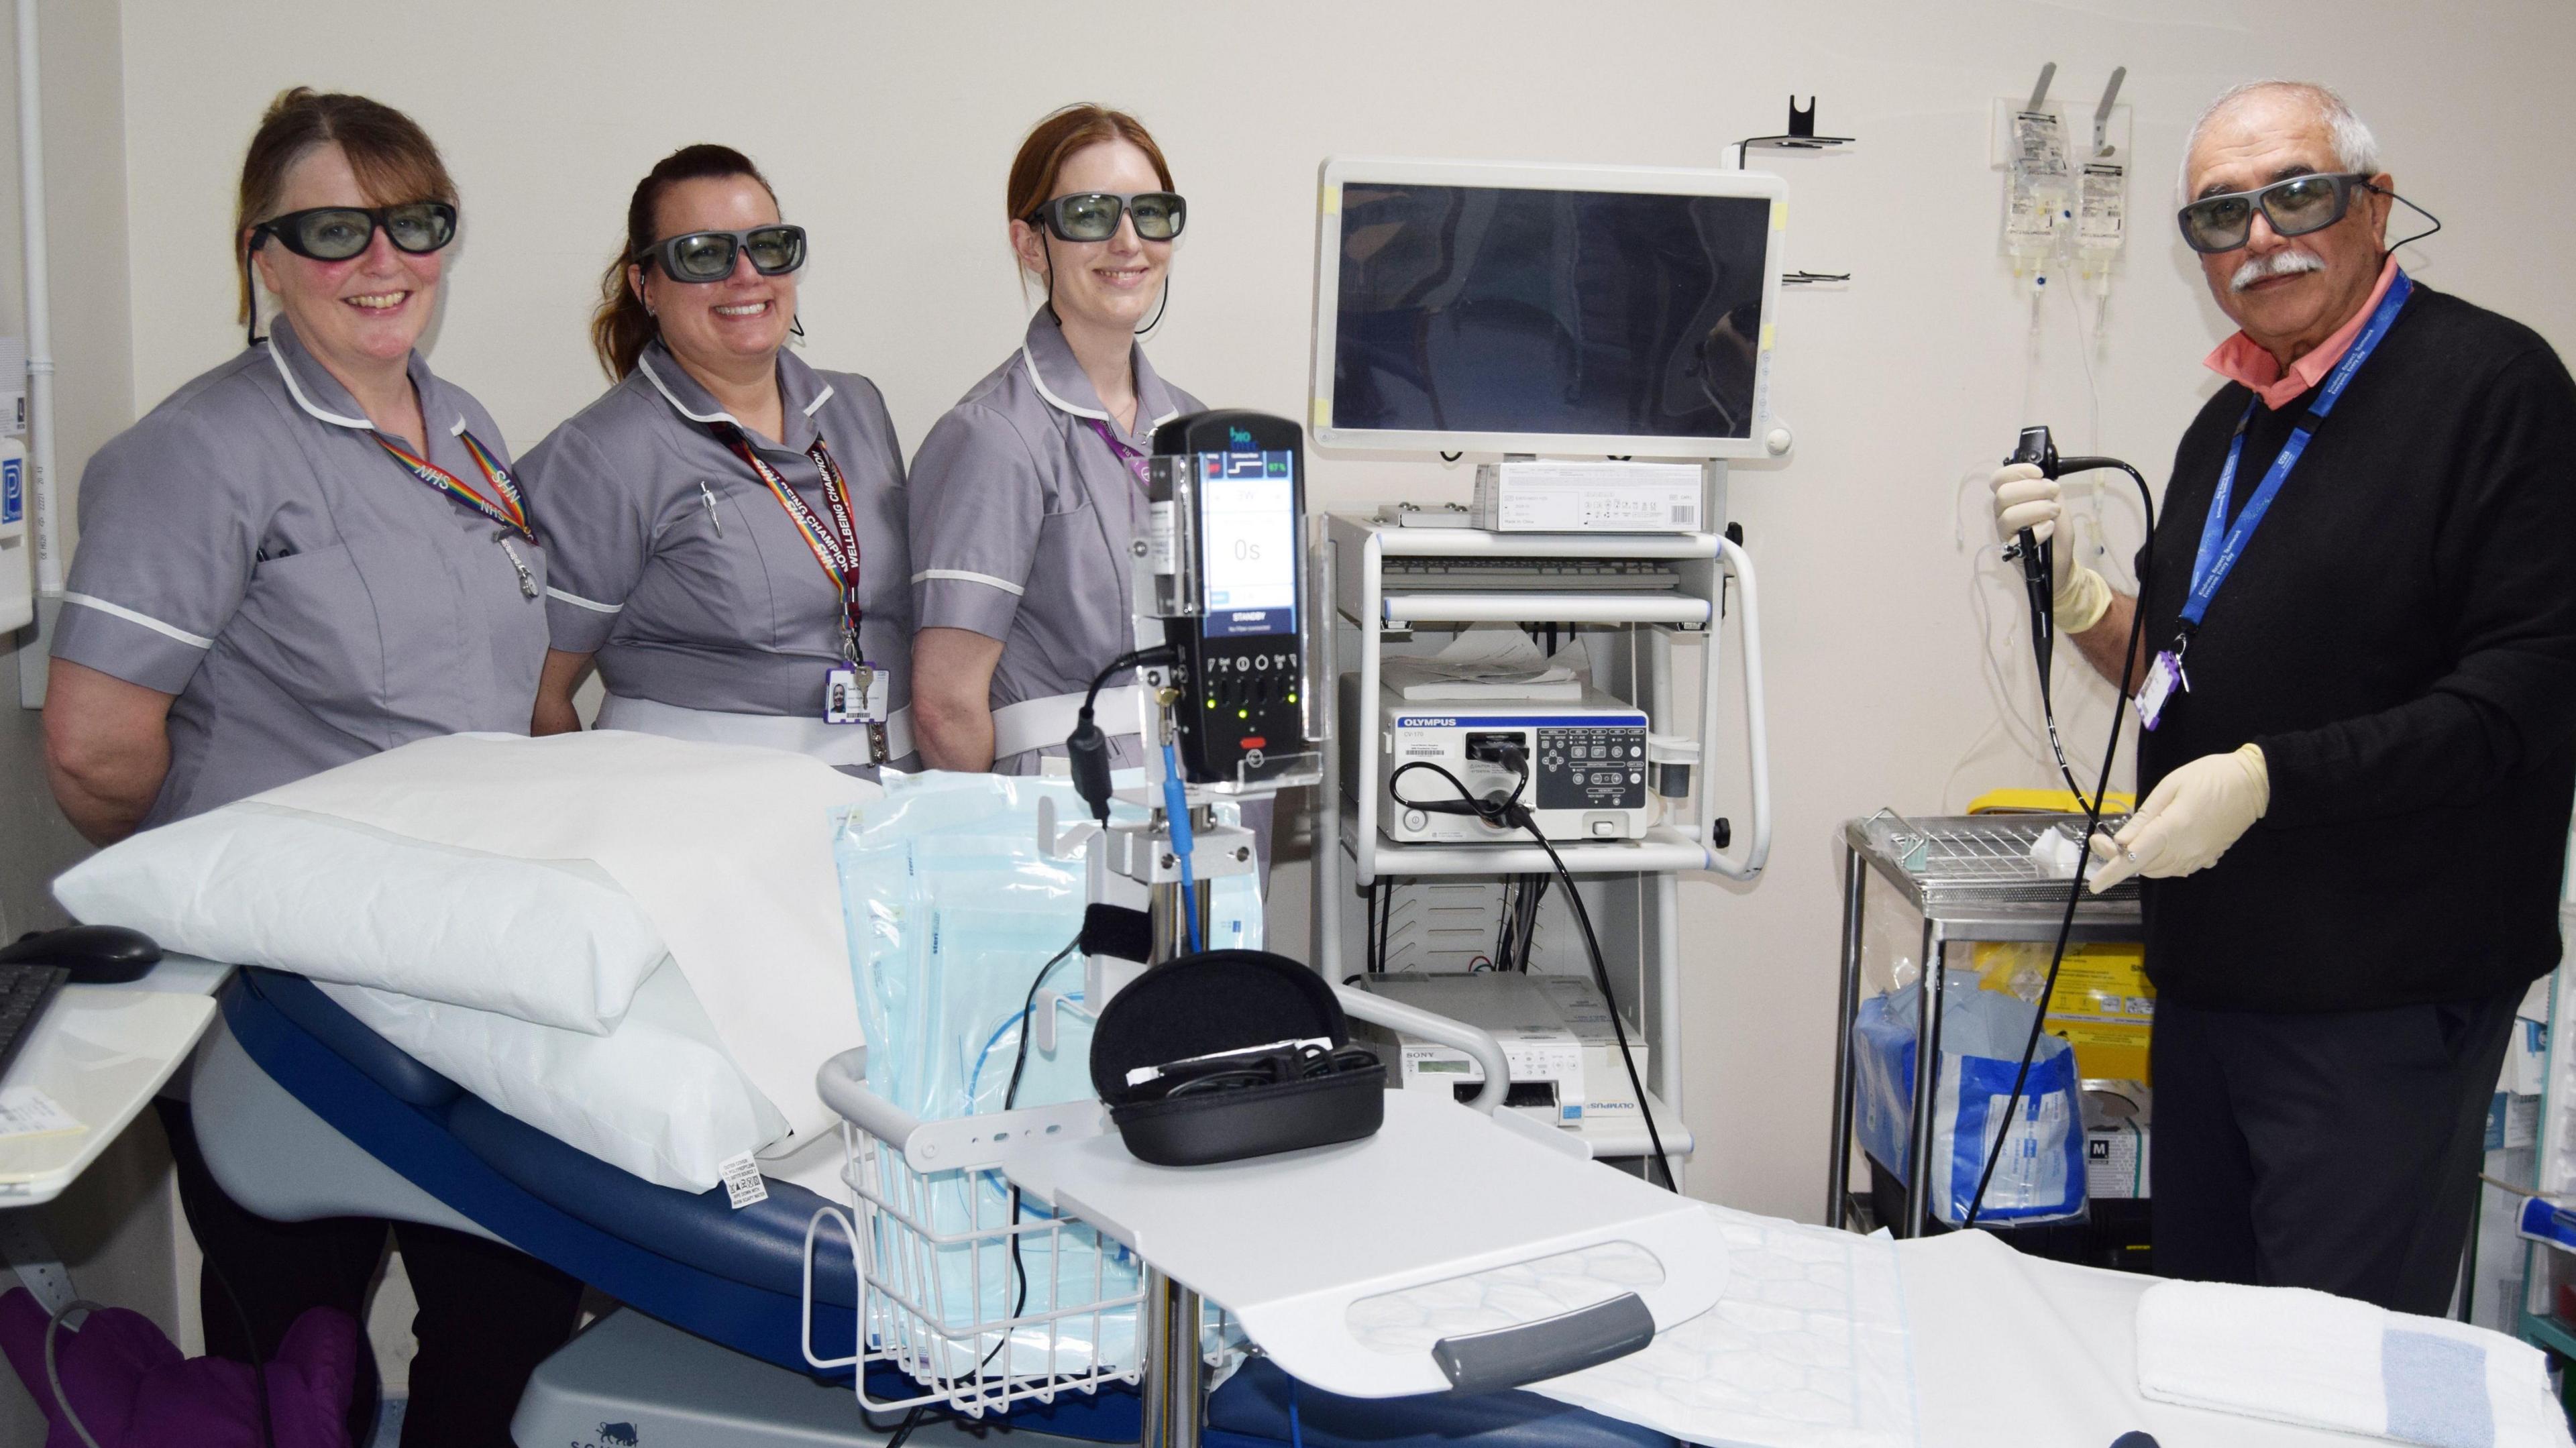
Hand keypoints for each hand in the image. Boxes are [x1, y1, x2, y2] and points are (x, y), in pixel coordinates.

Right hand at [1990, 462, 2110, 632]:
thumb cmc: (2055, 529)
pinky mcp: (2011, 551)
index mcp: (2010, 498)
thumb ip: (2046, 488)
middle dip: (2033, 490)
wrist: (2061, 560)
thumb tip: (2041, 478)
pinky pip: (2017, 539)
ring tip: (2054, 512)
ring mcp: (2005, 533)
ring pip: (2009, 516)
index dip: (2017, 471)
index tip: (2039, 473)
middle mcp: (2002, 514)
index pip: (1999, 479)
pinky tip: (2049, 529)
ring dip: (2037, 509)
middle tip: (2053, 494)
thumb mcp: (2055, 502)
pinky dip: (2038, 531)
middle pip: (2004, 495)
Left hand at [2087, 745, 2269, 892]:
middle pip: (2143, 867)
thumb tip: (2121, 843)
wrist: (2254, 783)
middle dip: (2121, 858)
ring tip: (2132, 839)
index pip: (2134, 859)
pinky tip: (2159, 842)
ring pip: (2158, 870)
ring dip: (2140, 860)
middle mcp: (2185, 851)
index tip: (2094, 884)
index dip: (2111, 873)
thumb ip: (2144, 818)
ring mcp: (2198, 857)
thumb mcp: (2170, 787)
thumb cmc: (2209, 776)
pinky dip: (2160, 860)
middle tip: (2105, 840)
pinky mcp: (2208, 858)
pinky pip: (2176, 867)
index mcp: (2172, 830)